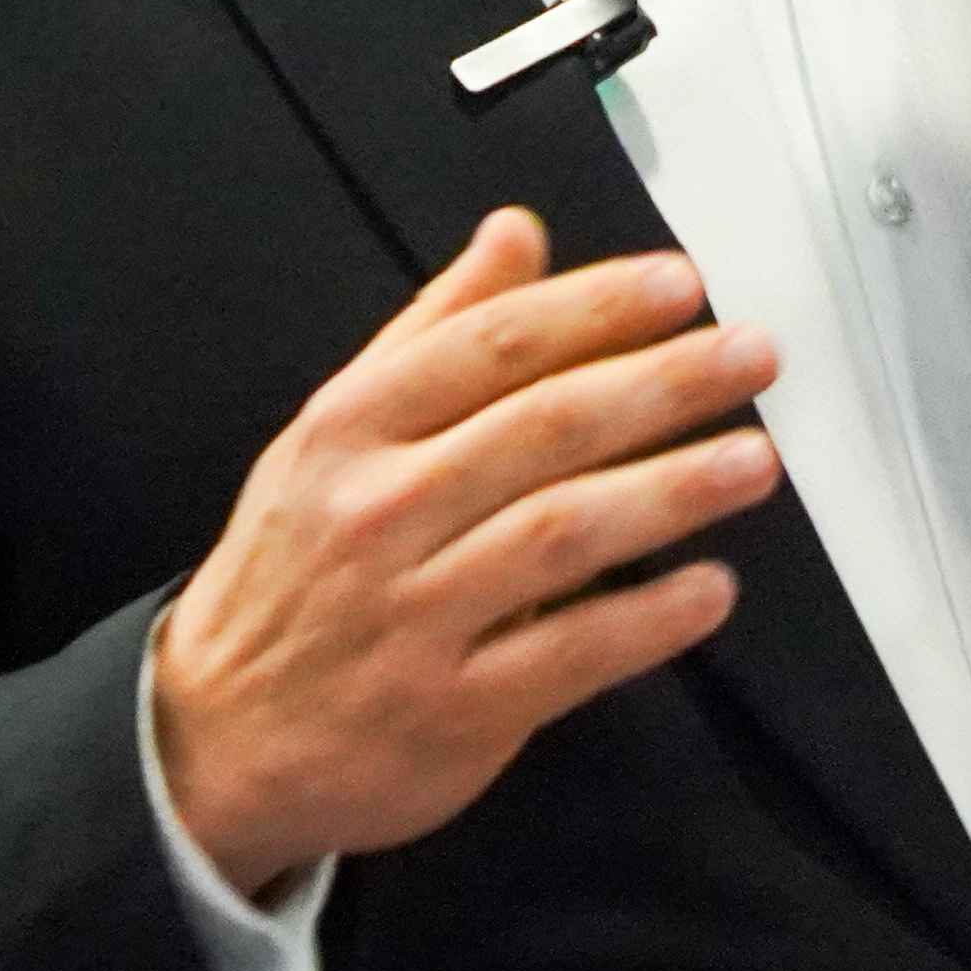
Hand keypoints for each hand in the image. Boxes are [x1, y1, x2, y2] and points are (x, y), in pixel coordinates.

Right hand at [148, 211, 779, 901]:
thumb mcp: (337, 432)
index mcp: (352, 430)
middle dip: (661, 384)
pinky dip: (646, 622)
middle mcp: (380, 512)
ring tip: (752, 463)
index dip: (594, 309)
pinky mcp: (452, 709)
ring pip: (563, 533)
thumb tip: (517, 234)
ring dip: (670, 491)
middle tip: (749, 357)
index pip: (491, 346)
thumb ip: (437, 330)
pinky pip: (568, 655)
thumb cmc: (298, 568)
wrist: (218, 735)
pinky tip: (709, 590)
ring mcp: (415, 614)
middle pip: (543, 429)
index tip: (680, 283)